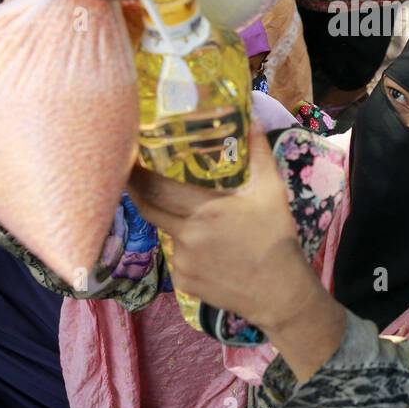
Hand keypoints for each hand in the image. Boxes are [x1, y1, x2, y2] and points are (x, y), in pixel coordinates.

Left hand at [129, 128, 309, 328]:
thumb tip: (253, 117)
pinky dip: (186, 248)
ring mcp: (181, 262)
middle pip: (147, 208)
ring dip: (173, 221)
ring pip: (167, 232)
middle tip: (136, 174)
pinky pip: (176, 258)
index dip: (136, 172)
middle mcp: (185, 236)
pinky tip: (210, 250)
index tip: (129, 158)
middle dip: (138, 189)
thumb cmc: (276, 236)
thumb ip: (259, 152)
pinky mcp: (183, 282)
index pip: (153, 188)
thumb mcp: (272, 190)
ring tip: (199, 220)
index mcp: (203, 210)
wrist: (279, 291)